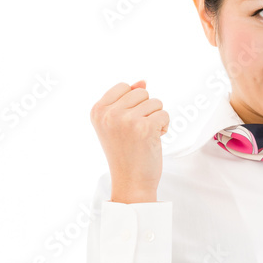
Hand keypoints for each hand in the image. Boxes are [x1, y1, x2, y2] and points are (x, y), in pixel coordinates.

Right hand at [89, 80, 168, 200]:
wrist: (131, 182)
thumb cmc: (126, 153)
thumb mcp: (117, 124)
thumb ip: (127, 100)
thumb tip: (142, 81)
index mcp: (97, 110)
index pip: (124, 87)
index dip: (133, 103)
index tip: (128, 123)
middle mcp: (109, 113)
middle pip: (142, 93)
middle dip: (146, 110)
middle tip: (138, 132)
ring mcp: (126, 120)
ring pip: (156, 103)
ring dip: (156, 119)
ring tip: (145, 136)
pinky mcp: (145, 127)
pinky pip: (165, 114)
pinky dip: (164, 127)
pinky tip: (154, 140)